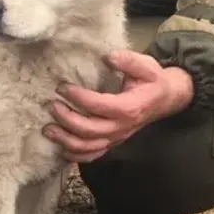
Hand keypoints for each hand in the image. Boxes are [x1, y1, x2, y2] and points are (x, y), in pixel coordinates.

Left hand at [43, 49, 194, 162]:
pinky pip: (92, 156)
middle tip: (51, 106)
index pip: (98, 105)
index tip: (62, 87)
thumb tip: (107, 56)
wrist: (166, 100)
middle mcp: (121, 127)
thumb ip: (128, 60)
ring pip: (87, 147)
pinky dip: (75, 156)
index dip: (78, 97)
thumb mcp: (146, 66)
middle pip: (89, 130)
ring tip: (48, 129)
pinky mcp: (112, 144)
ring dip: (65, 140)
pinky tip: (60, 149)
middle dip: (66, 119)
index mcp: (129, 107)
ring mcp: (116, 138)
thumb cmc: (153, 81)